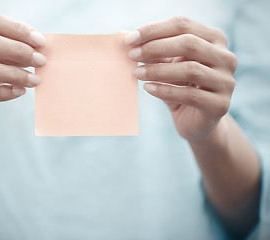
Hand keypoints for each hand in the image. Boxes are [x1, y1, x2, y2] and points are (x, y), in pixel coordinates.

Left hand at [125, 16, 237, 141]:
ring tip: (136, 73)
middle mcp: (226, 57)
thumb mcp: (165, 66)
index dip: (154, 30)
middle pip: (189, 43)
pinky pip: (190, 95)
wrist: (194, 121)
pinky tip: (148, 88)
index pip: (183, 25)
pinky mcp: (221, 105)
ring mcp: (227, 81)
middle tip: (131, 56)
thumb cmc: (178, 87)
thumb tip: (123, 35)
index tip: (129, 40)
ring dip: (158, 70)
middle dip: (154, 48)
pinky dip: (165, 90)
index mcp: (214, 39)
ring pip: (190, 70)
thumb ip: (151, 50)